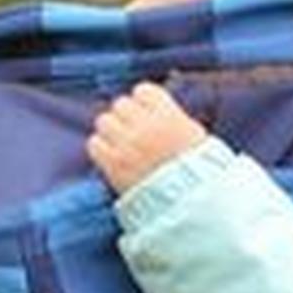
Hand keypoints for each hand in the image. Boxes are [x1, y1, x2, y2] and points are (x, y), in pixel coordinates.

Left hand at [87, 84, 207, 193]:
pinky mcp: (113, 165)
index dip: (142, 102)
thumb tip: (157, 108)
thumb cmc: (198, 171)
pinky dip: (100, 148)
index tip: (146, 113)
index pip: (143, 90)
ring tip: (121, 144)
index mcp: (169, 115)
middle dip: (126, 116)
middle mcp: (145, 126)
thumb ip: (173, 117)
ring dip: (111, 131)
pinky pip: (94, 144)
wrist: (190, 202)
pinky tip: (111, 157)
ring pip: (104, 121)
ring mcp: (127, 144)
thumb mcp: (195, 135)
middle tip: (132, 132)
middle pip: (121, 104)